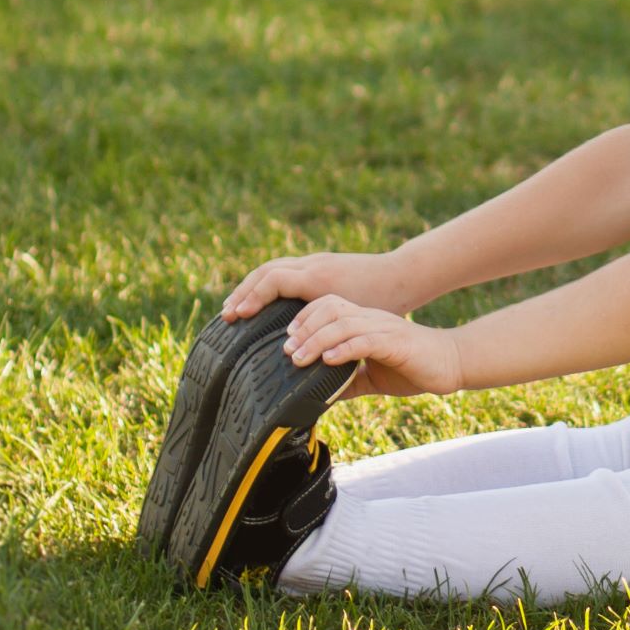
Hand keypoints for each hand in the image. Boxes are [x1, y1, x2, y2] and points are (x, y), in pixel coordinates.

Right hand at [224, 250, 419, 320]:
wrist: (403, 275)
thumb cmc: (383, 303)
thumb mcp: (354, 322)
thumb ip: (331, 339)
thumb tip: (307, 367)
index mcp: (318, 278)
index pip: (273, 281)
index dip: (251, 298)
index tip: (236, 316)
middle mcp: (313, 265)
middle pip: (266, 271)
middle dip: (244, 292)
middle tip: (226, 315)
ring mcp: (315, 261)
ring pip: (273, 267)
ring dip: (252, 286)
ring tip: (236, 307)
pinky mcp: (318, 263)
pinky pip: (284, 268)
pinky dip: (267, 282)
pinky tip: (261, 299)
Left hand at [282, 295, 463, 397]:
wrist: (451, 363)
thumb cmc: (413, 367)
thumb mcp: (373, 375)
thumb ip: (348, 379)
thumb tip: (321, 395)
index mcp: (365, 322)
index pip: (328, 306)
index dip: (304, 318)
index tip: (286, 340)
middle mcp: (371, 319)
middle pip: (329, 308)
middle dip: (303, 327)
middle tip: (286, 350)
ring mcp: (383, 328)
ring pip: (342, 323)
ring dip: (315, 340)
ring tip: (298, 358)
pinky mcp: (395, 343)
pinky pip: (364, 340)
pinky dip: (343, 349)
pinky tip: (328, 360)